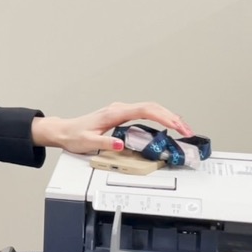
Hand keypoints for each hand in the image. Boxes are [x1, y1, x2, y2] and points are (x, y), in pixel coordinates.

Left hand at [32, 102, 191, 154]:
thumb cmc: (75, 135)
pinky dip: (160, 118)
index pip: (146, 110)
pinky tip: (167, 125)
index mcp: (115, 113)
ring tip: (183, 128)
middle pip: (153, 107)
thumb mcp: (88, 142)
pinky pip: (146, 113)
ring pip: (151, 108)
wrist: (65, 131)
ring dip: (168, 117)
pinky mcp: (122, 115)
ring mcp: (122, 110)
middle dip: (172, 117)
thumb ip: (105, 143)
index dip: (164, 117)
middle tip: (187, 130)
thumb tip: (121, 144)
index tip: (176, 126)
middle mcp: (120, 108)